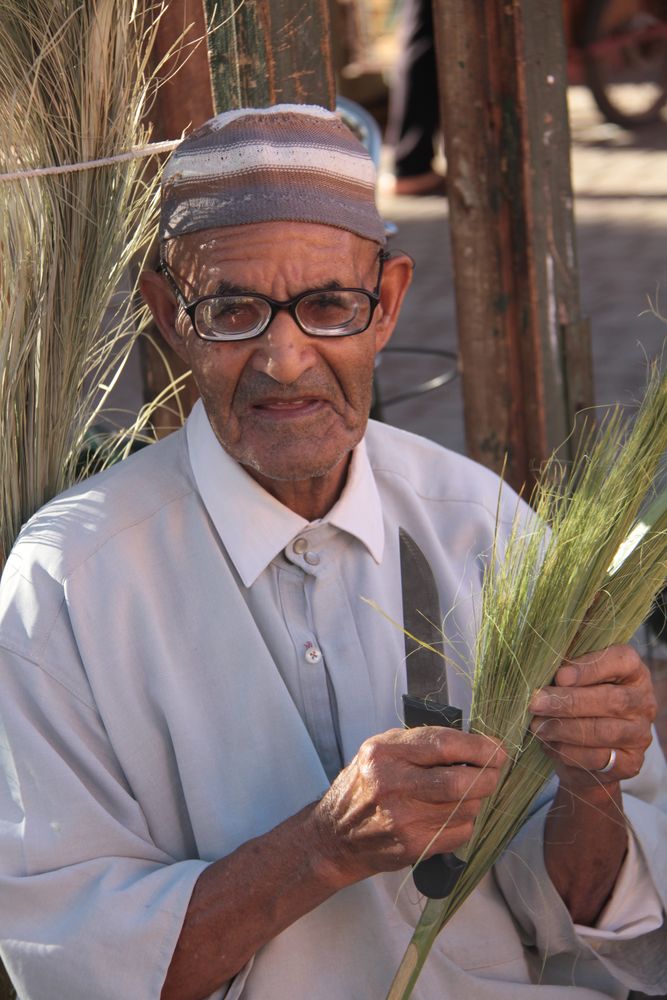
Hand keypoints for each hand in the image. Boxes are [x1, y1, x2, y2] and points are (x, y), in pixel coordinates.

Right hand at [311, 727, 505, 884]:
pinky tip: (453, 814)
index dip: (478, 747)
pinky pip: (460, 832)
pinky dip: (466, 821)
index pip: (443, 745)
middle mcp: (392, 785)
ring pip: (465, 807)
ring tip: (468, 792)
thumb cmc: (364, 786)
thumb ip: (421, 744)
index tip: (497, 749)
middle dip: (488, 775)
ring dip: (476, 798)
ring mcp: (403, 820)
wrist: (335, 835)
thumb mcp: (381, 750)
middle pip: (459, 781)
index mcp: (385, 753)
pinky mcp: (413, 846)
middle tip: (496, 771)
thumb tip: (474, 745)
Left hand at [529, 645, 656, 791]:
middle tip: (536, 703)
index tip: (559, 676)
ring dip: (563, 728)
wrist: (586, 749)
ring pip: (602, 731)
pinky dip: (567, 751)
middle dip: (568, 701)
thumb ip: (567, 674)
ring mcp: (640, 734)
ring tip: (536, 726)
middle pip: (610, 699)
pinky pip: (597, 758)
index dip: (590, 668)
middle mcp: (643, 702)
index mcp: (633, 671)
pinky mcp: (631, 763)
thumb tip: (544, 674)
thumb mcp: (575, 680)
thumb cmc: (577, 700)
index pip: (621, 661)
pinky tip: (548, 744)